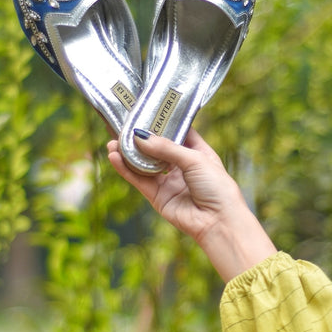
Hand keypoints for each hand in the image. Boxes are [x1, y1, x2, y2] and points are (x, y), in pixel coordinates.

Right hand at [107, 129, 276, 282]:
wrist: (219, 222)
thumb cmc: (217, 187)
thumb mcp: (195, 159)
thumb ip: (166, 148)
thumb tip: (140, 136)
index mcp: (197, 152)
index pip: (177, 132)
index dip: (162, 122)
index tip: (146, 109)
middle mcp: (182, 166)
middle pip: (156, 148)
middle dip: (140, 137)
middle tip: (122, 126)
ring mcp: (169, 182)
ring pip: (144, 164)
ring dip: (128, 154)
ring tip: (112, 142)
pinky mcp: (158, 197)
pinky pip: (139, 180)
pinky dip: (126, 169)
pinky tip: (115, 158)